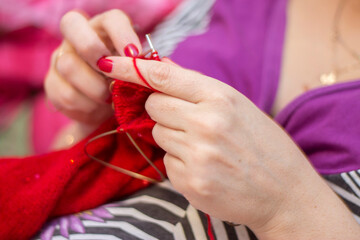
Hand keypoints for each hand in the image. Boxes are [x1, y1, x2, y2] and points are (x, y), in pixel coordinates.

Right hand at [45, 10, 141, 125]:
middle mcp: (77, 36)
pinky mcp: (52, 83)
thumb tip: (139, 66)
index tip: (134, 55)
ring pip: (69, 65)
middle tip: (111, 73)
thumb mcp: (134, 73)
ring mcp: (60, 57)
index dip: (123, 34)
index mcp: (104, 29)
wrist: (106, 110)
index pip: (111, 19)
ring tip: (110, 99)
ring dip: (95, 89)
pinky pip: (66, 94)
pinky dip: (87, 107)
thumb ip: (136, 67)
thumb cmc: (125, 84)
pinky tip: (97, 109)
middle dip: (94, 50)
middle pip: (72, 23)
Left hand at [97, 56, 359, 238]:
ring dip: (172, 138)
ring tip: (204, 148)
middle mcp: (206, 124)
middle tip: (189, 121)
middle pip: (154, 107)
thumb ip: (195, 87)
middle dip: (163, 112)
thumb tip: (158, 69)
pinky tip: (204, 167)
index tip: (109, 64)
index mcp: (220, 98)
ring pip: (157, 135)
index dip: (132, 69)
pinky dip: (179, 163)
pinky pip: (166, 163)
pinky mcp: (191, 183)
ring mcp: (197, 156)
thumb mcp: (237, 105)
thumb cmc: (262, 144)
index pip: (163, 77)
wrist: (285, 192)